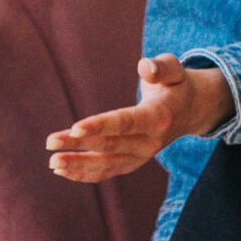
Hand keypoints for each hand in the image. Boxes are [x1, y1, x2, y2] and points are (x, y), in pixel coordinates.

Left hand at [46, 54, 234, 181]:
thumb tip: (144, 67)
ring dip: (78, 165)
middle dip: (78, 145)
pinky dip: (85, 174)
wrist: (191, 111)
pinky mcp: (133, 162)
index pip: (126, 123)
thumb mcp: (175, 70)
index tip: (75, 126)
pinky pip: (108, 172)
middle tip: (50, 142)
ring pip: (107, 165)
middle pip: (111, 146)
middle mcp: (151, 143)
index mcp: (159, 118)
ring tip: (52, 162)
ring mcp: (142, 157)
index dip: (101, 125)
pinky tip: (62, 171)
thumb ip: (161, 67)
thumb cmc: (176, 85)